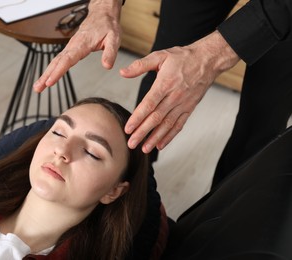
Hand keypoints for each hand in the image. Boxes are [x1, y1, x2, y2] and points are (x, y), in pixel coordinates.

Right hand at [33, 0, 122, 91]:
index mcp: (82, 44)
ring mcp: (70, 47)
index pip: (67, 59)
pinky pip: (59, 60)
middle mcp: (73, 46)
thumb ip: (110, 53)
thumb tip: (107, 66)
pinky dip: (51, 69)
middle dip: (46, 75)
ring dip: (46, 74)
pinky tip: (47, 78)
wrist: (102, 15)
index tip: (50, 81)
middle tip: (38, 88)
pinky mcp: (71, 49)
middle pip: (56, 62)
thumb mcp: (114, 39)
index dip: (58, 71)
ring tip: (38, 87)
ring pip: (55, 61)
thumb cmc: (107, 26)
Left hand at [121, 31, 239, 152]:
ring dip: (155, 138)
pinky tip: (160, 145)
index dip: (137, 118)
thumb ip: (140, 65)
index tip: (128, 129)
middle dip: (142, 132)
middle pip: (156, 118)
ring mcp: (183, 104)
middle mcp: (174, 96)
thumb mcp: (160, 56)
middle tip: (131, 143)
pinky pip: (179, 125)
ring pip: (167, 124)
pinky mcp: (189, 108)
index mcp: (165, 84)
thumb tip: (122, 72)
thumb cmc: (183, 57)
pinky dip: (170, 136)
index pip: (148, 104)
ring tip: (144, 148)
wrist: (208, 60)